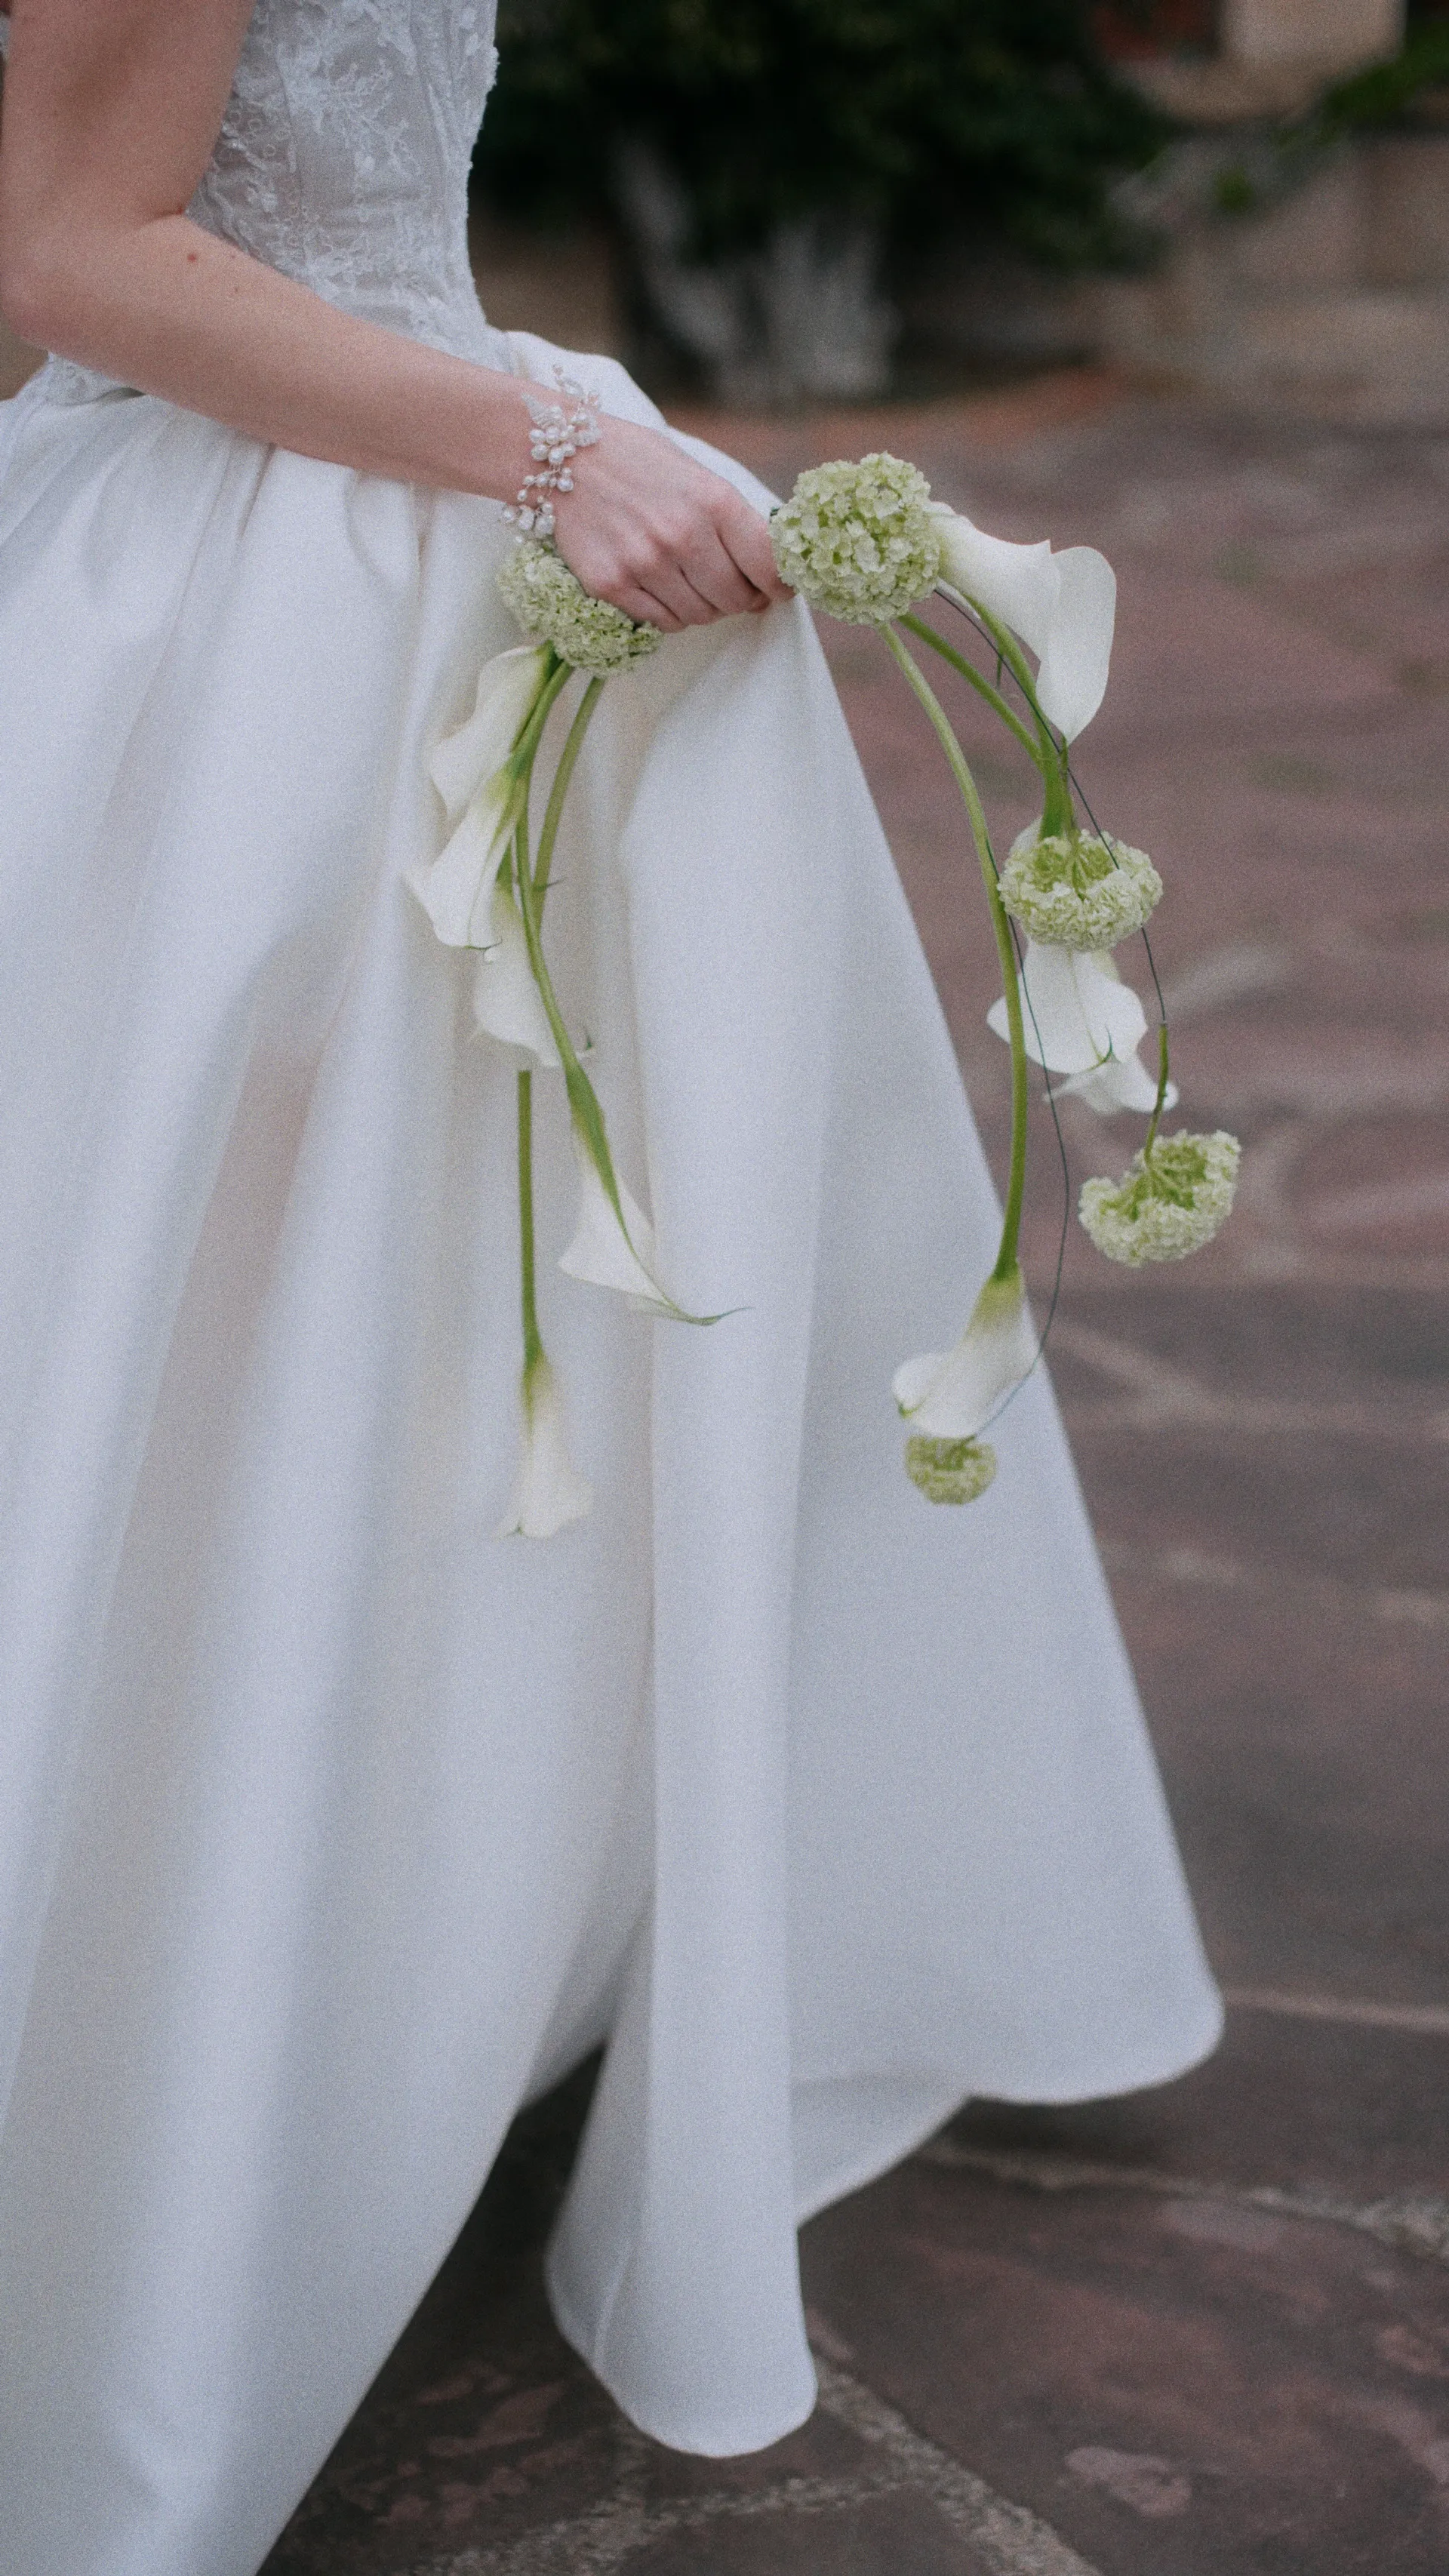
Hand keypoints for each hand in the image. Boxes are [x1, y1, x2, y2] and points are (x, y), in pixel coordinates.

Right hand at [551, 415, 791, 632]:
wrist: (562, 457)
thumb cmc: (638, 464)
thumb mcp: (696, 475)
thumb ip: (731, 519)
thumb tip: (767, 571)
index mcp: (714, 500)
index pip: (768, 564)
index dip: (781, 585)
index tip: (779, 590)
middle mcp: (682, 535)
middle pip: (735, 600)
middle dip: (740, 599)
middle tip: (731, 587)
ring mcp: (645, 564)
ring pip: (699, 617)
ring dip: (702, 607)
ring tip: (688, 580)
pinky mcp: (611, 585)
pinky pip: (661, 622)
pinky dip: (669, 613)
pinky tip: (660, 586)